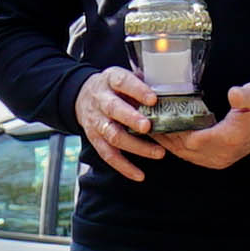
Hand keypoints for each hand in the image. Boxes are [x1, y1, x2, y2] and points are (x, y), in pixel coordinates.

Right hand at [76, 66, 165, 181]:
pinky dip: (124, 167)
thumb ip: (142, 81)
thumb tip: (167, 86)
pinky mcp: (95, 140)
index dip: (137, 90)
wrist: (81, 97)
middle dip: (131, 119)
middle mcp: (101, 101)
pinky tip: (139, 175)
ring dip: (136, 146)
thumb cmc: (113, 87)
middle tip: (148, 126)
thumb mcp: (122, 76)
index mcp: (110, 80)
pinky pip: (109, 155)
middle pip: (114, 110)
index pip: (122, 82)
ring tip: (158, 152)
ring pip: (113, 135)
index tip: (153, 99)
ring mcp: (97, 122)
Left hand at [158, 82, 249, 168]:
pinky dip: (178, 147)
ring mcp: (220, 159)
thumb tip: (234, 94)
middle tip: (146, 122)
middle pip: (184, 150)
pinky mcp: (219, 158)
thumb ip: (245, 95)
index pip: (192, 140)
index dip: (173, 132)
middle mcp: (222, 153)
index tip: (157, 119)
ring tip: (152, 128)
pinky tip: (167, 136)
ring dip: (168, 143)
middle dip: (164, 137)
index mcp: (228, 138)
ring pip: (186, 155)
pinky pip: (192, 156)